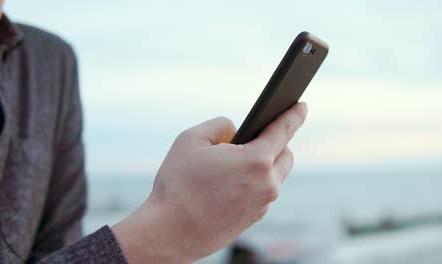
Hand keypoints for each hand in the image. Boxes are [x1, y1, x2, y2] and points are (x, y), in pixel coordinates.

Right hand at [112, 102, 307, 262]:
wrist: (170, 232)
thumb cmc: (178, 184)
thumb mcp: (192, 139)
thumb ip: (220, 126)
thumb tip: (235, 131)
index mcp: (256, 161)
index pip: (284, 130)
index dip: (294, 114)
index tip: (301, 106)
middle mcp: (267, 185)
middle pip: (285, 155)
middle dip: (274, 143)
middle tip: (252, 139)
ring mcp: (262, 205)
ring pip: (274, 176)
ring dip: (262, 165)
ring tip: (235, 163)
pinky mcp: (253, 220)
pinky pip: (262, 194)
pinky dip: (253, 183)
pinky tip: (230, 184)